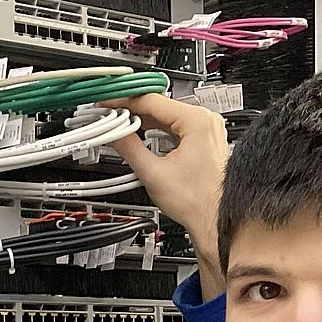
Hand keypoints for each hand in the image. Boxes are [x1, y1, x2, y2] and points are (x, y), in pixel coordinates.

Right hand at [103, 94, 228, 296]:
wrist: (215, 220)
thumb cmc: (197, 202)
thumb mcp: (152, 173)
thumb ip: (128, 147)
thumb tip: (112, 133)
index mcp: (196, 121)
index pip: (151, 101)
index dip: (123, 102)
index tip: (106, 104)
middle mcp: (205, 120)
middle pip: (158, 106)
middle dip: (131, 111)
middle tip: (107, 115)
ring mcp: (206, 129)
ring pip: (165, 115)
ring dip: (142, 120)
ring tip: (119, 125)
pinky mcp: (204, 139)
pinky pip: (174, 126)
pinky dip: (155, 128)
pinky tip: (140, 133)